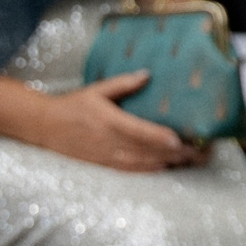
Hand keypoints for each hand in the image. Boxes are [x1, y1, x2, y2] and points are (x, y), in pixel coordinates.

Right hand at [33, 73, 207, 171]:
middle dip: (175, 153)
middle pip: (147, 150)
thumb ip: (123, 84)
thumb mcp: (97, 90)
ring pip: (142, 163)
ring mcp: (106, 156)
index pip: (138, 132)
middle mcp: (109, 142)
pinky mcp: (104, 165)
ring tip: (192, 160)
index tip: (179, 140)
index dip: (159, 138)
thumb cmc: (73, 106)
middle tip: (201, 151)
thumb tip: (148, 74)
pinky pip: (132, 171)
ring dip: (168, 163)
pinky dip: (151, 170)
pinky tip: (168, 167)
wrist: (44, 126)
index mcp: (108, 122)